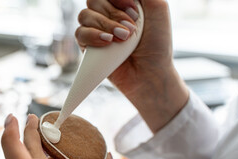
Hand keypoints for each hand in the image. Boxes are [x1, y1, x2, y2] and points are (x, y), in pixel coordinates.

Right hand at [76, 0, 188, 131]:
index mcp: (121, 4)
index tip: (134, 11)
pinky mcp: (88, 47)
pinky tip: (107, 42)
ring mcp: (96, 30)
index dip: (117, 0)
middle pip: (94, 1)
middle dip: (113, 14)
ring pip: (85, 15)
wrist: (151, 72)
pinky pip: (79, 33)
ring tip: (122, 38)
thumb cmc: (157, 43)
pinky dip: (92, 35)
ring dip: (104, 24)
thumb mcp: (158, 9)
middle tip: (131, 29)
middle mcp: (107, 15)